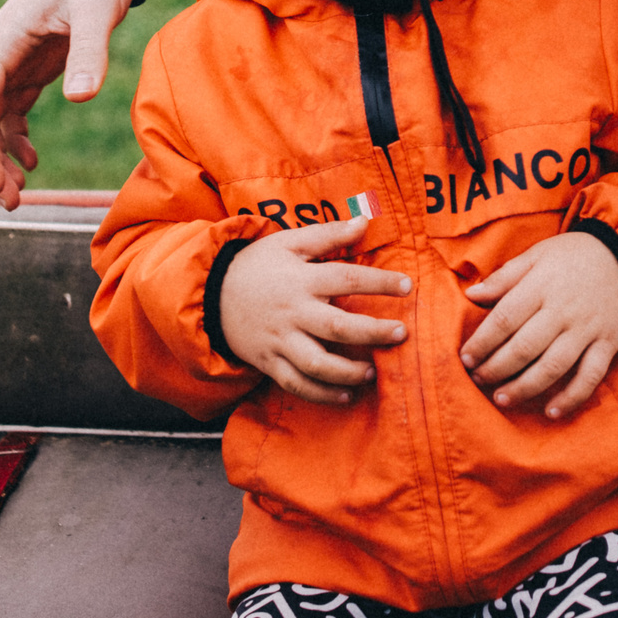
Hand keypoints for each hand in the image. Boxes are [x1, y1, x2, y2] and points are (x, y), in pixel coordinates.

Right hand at [0, 0, 135, 203]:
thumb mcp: (96, 9)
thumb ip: (88, 52)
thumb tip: (80, 99)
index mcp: (0, 43)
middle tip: (11, 202)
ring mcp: (12, 62)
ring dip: (1, 156)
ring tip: (20, 194)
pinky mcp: (31, 66)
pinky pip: (13, 111)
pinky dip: (17, 139)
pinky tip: (32, 161)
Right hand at [219, 219, 412, 404]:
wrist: (209, 293)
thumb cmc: (257, 265)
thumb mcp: (289, 242)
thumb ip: (329, 234)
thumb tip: (365, 221)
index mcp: (301, 279)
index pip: (347, 278)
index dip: (380, 282)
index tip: (408, 285)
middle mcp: (293, 312)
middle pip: (337, 327)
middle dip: (372, 332)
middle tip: (401, 333)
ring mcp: (279, 341)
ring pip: (317, 364)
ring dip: (348, 372)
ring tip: (372, 372)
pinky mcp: (269, 362)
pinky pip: (296, 384)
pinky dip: (322, 395)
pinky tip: (346, 396)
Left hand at [460, 232, 617, 416]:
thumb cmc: (573, 257)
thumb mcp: (537, 255)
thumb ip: (504, 277)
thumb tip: (471, 295)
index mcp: (541, 286)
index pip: (505, 318)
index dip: (482, 342)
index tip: (465, 358)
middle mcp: (563, 310)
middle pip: (525, 347)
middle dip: (497, 368)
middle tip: (479, 379)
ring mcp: (587, 330)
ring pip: (553, 366)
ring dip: (525, 387)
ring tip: (502, 398)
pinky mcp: (607, 344)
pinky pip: (590, 376)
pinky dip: (572, 397)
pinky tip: (551, 412)